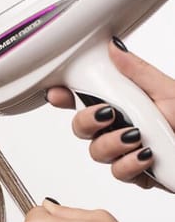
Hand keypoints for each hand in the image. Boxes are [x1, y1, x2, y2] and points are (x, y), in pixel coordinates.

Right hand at [46, 40, 174, 189]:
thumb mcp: (167, 90)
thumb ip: (138, 71)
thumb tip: (114, 48)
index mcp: (124, 102)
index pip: (84, 97)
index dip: (64, 95)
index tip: (57, 92)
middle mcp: (120, 126)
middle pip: (81, 127)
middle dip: (87, 121)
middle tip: (107, 114)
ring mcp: (125, 151)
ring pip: (97, 152)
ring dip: (113, 144)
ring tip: (136, 136)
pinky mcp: (136, 173)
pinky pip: (118, 172)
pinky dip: (131, 163)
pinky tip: (146, 155)